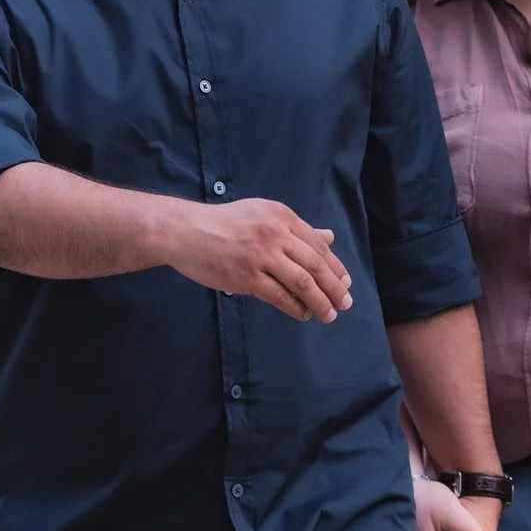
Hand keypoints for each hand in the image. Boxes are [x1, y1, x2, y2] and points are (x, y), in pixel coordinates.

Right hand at [163, 198, 351, 321]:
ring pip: (302, 281)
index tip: (345, 283)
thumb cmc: (224, 224)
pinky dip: (295, 307)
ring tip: (328, 314)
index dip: (335, 267)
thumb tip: (329, 236)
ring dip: (319, 301)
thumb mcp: (263, 216)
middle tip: (344, 304)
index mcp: (282, 216)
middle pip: (315, 264)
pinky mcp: (245, 275)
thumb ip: (296, 229)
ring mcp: (260, 254)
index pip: (318, 245)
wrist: (186, 231)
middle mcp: (275, 233)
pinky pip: (278, 295)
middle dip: (334, 287)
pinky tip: (303, 314)